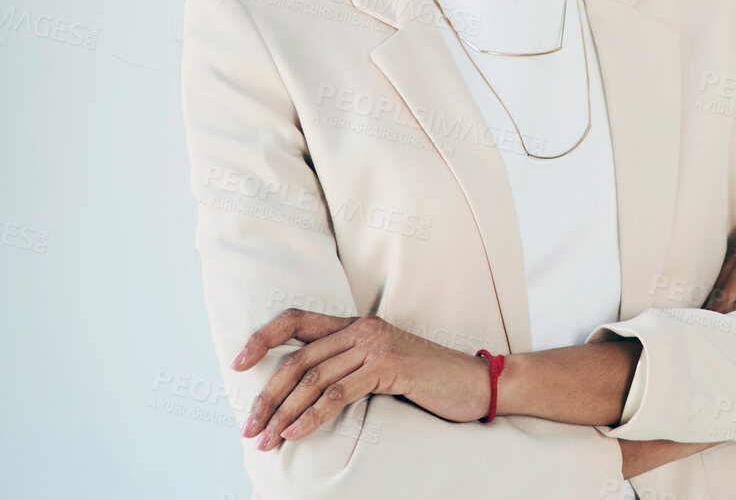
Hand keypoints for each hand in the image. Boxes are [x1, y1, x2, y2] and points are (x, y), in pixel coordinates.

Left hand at [233, 309, 489, 449]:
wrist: (474, 383)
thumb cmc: (427, 382)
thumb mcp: (382, 368)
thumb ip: (348, 369)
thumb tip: (301, 394)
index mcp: (357, 325)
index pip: (297, 320)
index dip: (263, 338)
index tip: (236, 364)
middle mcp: (363, 329)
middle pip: (297, 358)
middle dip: (267, 396)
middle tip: (249, 427)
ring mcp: (376, 346)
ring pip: (313, 378)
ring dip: (283, 413)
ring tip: (267, 440)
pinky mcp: (389, 367)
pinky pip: (338, 393)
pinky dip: (312, 416)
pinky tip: (296, 434)